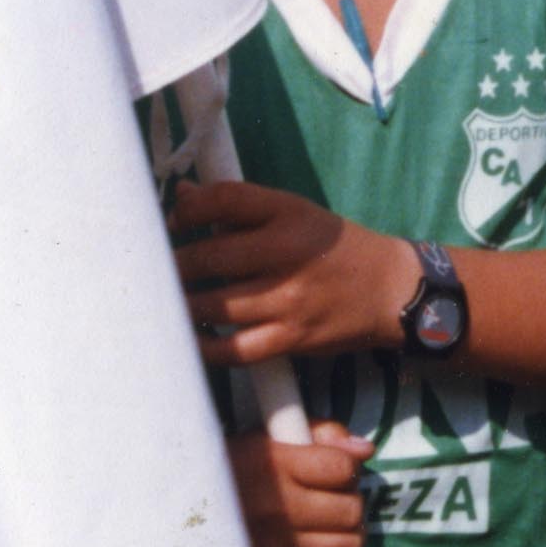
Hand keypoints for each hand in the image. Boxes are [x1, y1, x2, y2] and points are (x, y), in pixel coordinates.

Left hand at [173, 178, 409, 363]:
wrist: (391, 290)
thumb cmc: (336, 248)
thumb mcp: (297, 213)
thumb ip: (241, 206)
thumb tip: (182, 197)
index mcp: (290, 213)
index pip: (226, 200)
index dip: (187, 210)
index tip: (171, 223)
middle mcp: (289, 253)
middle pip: (210, 257)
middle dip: (173, 265)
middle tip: (154, 271)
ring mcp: (290, 300)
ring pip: (215, 305)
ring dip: (181, 305)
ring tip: (163, 303)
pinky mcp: (292, 338)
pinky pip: (235, 349)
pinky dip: (204, 346)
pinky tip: (189, 339)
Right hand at [229, 420, 372, 546]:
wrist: (175, 518)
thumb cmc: (229, 471)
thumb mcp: (267, 438)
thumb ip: (320, 435)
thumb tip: (366, 451)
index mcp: (274, 467)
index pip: (341, 470)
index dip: (348, 469)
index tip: (336, 471)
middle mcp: (278, 510)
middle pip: (350, 511)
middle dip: (351, 502)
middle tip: (337, 500)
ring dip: (352, 536)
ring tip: (337, 527)